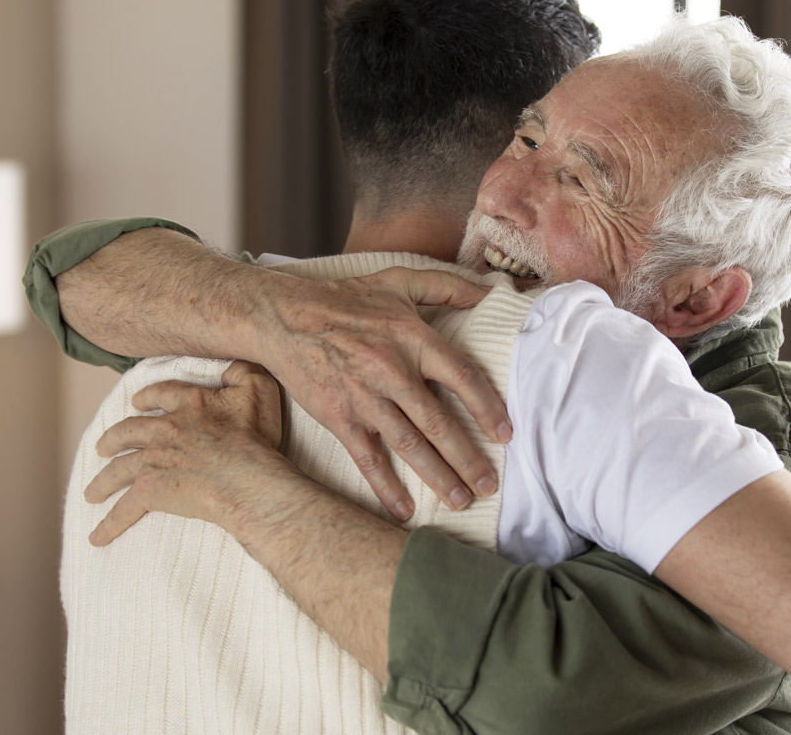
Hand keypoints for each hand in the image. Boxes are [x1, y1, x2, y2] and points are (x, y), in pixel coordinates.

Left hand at [84, 360, 287, 545]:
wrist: (245, 477)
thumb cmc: (255, 438)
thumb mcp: (259, 389)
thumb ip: (244, 371)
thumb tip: (228, 368)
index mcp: (190, 403)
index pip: (162, 394)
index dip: (147, 397)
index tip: (136, 402)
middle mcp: (165, 429)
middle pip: (129, 431)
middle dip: (112, 439)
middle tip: (101, 448)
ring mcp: (154, 460)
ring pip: (119, 469)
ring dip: (103, 481)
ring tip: (92, 493)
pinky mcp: (150, 490)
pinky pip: (124, 509)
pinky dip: (109, 523)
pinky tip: (97, 537)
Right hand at [260, 267, 511, 520]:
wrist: (285, 317)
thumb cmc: (346, 299)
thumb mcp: (399, 280)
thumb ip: (448, 286)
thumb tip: (489, 292)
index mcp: (414, 339)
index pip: (462, 378)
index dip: (487, 408)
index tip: (506, 434)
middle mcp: (393, 371)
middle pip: (440, 424)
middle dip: (469, 459)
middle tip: (490, 485)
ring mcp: (366, 398)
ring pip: (410, 446)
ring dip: (438, 477)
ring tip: (461, 501)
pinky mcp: (340, 418)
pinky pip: (369, 458)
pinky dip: (387, 487)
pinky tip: (404, 510)